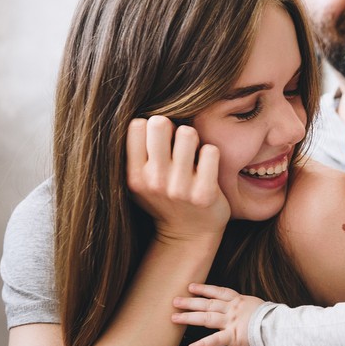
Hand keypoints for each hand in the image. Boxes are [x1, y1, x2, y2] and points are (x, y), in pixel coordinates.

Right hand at [126, 116, 229, 243]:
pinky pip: (210, 151)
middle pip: (160, 123)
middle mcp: (153, 181)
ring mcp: (179, 188)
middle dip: (172, 127)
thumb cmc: (164, 198)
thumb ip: (137, 152)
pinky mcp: (204, 193)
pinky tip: (206, 166)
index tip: (160, 141)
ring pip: (187, 133)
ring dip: (193, 139)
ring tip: (192, 154)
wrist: (189, 234)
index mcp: (134, 175)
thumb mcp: (141, 180)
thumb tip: (141, 111)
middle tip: (178, 143)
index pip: (137, 124)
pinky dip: (211, 154)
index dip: (152, 126)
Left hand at [172, 283, 264, 345]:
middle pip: (207, 303)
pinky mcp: (233, 336)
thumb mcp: (259, 307)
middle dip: (190, 302)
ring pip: (206, 318)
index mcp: (240, 301)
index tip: (192, 286)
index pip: (218, 292)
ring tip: (174, 318)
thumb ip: (248, 309)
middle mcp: (233, 309)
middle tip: (175, 301)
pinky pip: (214, 341)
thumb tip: (246, 311)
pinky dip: (202, 345)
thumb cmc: (273, 319)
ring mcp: (231, 322)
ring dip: (189, 318)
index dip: (204, 289)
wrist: (280, 328)